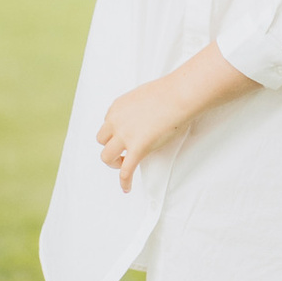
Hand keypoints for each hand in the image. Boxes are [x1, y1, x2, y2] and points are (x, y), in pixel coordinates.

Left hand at [96, 73, 199, 195]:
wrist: (179, 96)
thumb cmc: (170, 92)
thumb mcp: (144, 96)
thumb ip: (137, 108)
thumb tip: (145, 116)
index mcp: (117, 107)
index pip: (107, 123)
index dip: (115, 132)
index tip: (122, 138)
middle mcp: (116, 121)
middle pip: (102, 140)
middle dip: (110, 146)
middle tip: (122, 151)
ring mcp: (125, 136)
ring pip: (106, 156)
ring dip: (113, 162)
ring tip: (124, 164)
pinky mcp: (138, 149)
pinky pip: (126, 171)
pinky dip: (124, 182)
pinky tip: (127, 188)